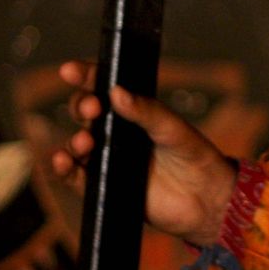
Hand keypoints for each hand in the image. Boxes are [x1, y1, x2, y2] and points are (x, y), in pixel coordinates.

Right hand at [52, 60, 236, 245]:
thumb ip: (147, 111)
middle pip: (85, 112)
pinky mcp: (105, 186)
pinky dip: (64, 169)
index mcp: (133, 111)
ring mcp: (108, 158)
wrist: (205, 198)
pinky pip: (76, 177)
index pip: (103, 87)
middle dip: (81, 106)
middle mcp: (115, 132)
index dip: (85, 76)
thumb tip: (116, 92)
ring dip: (73, 140)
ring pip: (77, 144)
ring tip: (85, 141)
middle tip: (92, 109)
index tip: (70, 71)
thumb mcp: (172, 128)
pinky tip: (63, 162)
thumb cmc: (193, 155)